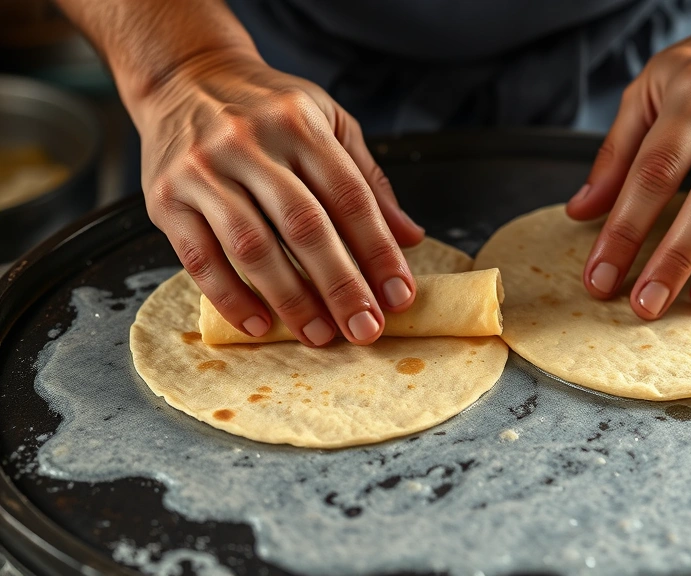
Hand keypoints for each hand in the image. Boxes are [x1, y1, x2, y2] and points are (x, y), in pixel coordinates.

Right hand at [138, 50, 424, 346]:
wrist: (184, 77)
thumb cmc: (267, 108)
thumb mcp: (328, 122)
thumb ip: (368, 179)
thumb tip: (410, 237)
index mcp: (300, 125)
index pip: (350, 197)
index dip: (378, 251)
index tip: (399, 295)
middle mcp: (250, 144)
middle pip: (304, 226)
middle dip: (341, 285)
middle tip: (365, 328)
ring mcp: (203, 171)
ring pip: (252, 246)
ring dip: (291, 299)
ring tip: (320, 334)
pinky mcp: (165, 199)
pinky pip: (198, 258)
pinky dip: (230, 296)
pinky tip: (260, 324)